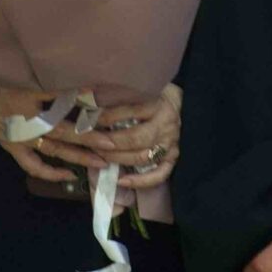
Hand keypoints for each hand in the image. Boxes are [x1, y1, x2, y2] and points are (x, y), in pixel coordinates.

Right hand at [0, 75, 101, 184]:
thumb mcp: (16, 71)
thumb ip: (44, 75)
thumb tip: (75, 74)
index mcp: (26, 95)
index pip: (61, 96)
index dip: (85, 97)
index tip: (107, 98)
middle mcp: (26, 120)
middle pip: (64, 129)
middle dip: (90, 136)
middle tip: (113, 141)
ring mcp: (21, 137)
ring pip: (55, 150)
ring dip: (79, 156)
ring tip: (102, 161)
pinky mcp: (14, 147)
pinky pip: (33, 165)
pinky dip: (51, 172)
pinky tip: (69, 175)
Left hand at [42, 85, 182, 193]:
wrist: (184, 103)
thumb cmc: (156, 96)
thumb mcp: (142, 90)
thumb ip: (122, 95)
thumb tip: (88, 96)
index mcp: (157, 104)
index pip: (129, 111)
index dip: (106, 117)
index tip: (88, 119)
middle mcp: (165, 125)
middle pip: (134, 138)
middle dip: (108, 143)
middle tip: (91, 142)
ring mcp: (171, 144)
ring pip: (142, 157)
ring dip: (117, 159)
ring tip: (99, 156)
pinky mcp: (173, 158)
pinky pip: (159, 175)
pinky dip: (140, 181)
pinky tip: (121, 181)